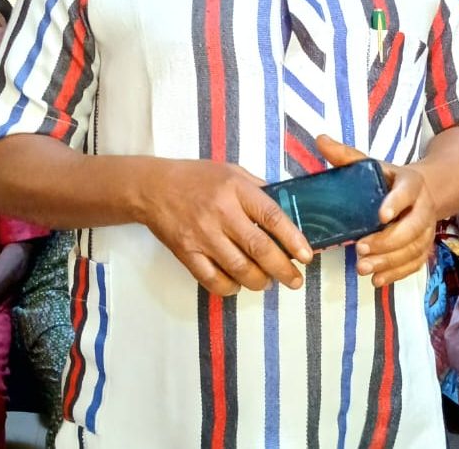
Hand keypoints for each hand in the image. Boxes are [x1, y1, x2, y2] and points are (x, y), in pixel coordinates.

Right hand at [137, 159, 312, 296]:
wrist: (152, 188)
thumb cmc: (196, 178)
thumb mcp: (231, 171)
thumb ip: (258, 189)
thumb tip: (286, 207)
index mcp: (235, 189)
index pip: (271, 216)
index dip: (292, 239)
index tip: (306, 256)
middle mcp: (220, 213)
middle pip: (259, 249)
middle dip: (282, 269)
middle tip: (295, 280)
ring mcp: (202, 236)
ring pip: (239, 269)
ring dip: (259, 281)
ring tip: (268, 281)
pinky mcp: (186, 253)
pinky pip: (213, 280)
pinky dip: (230, 288)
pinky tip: (239, 283)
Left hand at [316, 135, 435, 286]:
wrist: (423, 191)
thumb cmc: (389, 179)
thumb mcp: (371, 164)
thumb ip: (346, 155)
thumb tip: (320, 140)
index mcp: (411, 183)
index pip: (407, 192)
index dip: (396, 204)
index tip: (380, 216)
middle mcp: (423, 208)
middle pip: (412, 228)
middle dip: (387, 241)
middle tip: (361, 249)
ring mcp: (426, 230)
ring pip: (413, 249)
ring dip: (389, 261)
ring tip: (363, 268)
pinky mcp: (423, 247)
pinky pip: (414, 264)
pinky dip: (397, 274)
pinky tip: (377, 280)